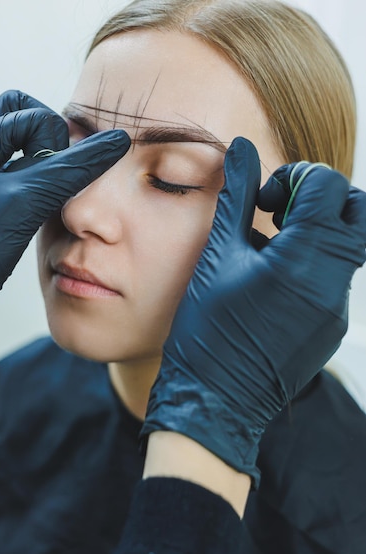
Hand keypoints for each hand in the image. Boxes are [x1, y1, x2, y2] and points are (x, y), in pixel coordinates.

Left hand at [0, 92, 129, 347]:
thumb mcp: (23, 204)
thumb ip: (67, 171)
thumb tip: (112, 142)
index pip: (27, 115)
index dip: (56, 140)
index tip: (65, 173)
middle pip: (16, 122)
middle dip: (45, 142)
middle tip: (58, 173)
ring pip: (16, 154)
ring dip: (42, 168)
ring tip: (51, 195)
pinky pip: (13, 183)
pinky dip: (34, 190)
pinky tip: (41, 212)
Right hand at [141, 137, 365, 485]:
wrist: (214, 401)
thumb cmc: (207, 330)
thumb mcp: (218, 256)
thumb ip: (237, 198)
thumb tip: (242, 149)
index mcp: (303, 259)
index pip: (329, 185)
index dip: (296, 177)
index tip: (265, 199)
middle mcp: (332, 283)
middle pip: (358, 213)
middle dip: (323, 200)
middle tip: (282, 212)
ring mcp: (336, 310)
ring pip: (349, 248)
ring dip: (317, 233)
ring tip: (270, 248)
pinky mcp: (331, 329)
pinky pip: (335, 281)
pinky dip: (312, 266)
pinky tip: (271, 283)